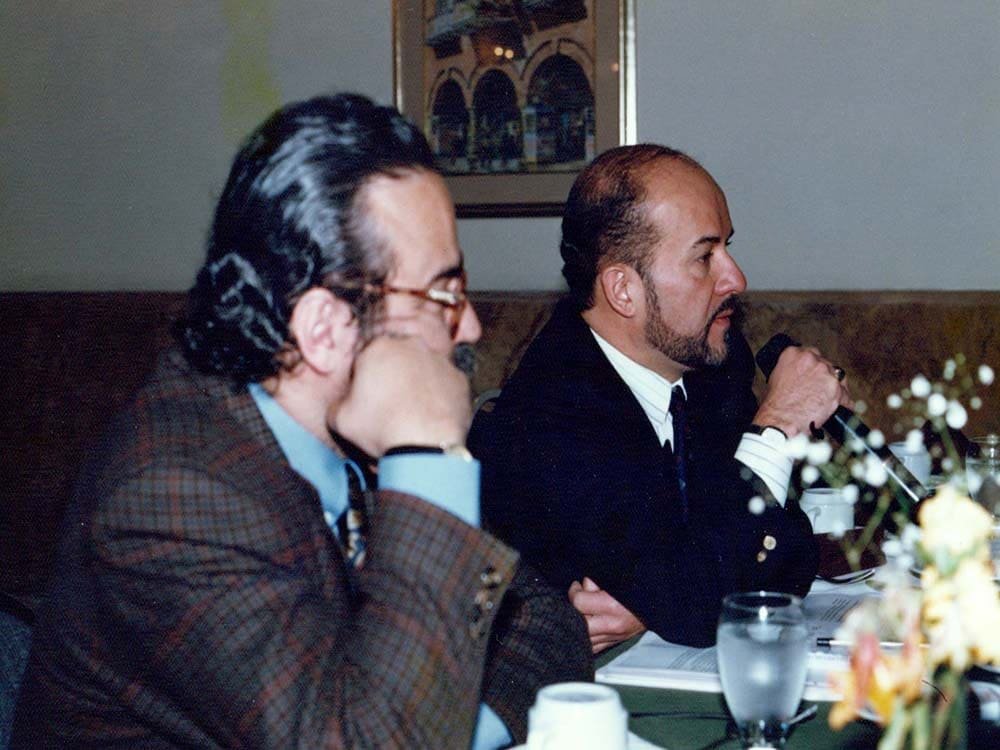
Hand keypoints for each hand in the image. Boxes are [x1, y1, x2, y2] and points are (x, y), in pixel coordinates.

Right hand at [332, 332, 470, 456]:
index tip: (364, 399)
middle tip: (388, 406)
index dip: (363, 380)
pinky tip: (430, 417)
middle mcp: (412, 346)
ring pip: (423, 370)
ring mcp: (440, 361)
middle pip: (397, 360)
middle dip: (392, 377)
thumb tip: (341, 406)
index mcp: (379, 348)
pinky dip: (439, 397)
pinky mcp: (460, 379)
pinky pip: (445, 385)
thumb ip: (337, 405)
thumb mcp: (340, 419)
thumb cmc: (381, 428)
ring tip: (411, 414)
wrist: (425, 446)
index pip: (366, 359)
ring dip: (417, 385)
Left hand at [568, 577, 644, 653]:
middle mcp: (611, 626)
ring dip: (578, 625)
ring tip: (583, 612)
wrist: (656, 606)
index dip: (575, 591)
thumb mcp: (616, 581)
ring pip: (582, 637)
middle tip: (579, 600)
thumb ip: (596, 582)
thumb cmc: (636, 591)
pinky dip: (585, 638)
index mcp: (612, 607)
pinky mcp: (612, 644)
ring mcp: (612, 638)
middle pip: (578, 622)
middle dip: (574, 609)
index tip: (577, 586)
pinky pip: (591, 647)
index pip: (579, 602)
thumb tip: (583, 585)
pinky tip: (586, 626)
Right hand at [754, 345, 848, 437]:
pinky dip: (844, 402)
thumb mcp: (775, 377)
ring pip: (837, 377)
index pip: (811, 353)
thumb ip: (789, 369)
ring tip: (826, 398)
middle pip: (825, 364)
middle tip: (817, 388)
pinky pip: (846, 395)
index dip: (812, 365)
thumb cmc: (775, 404)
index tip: (813, 372)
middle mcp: (811, 360)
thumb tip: (799, 374)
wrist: (781, 420)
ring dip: (833, 387)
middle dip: (823, 376)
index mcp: (793, 354)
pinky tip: (838, 406)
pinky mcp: (836, 390)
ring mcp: (826, 374)